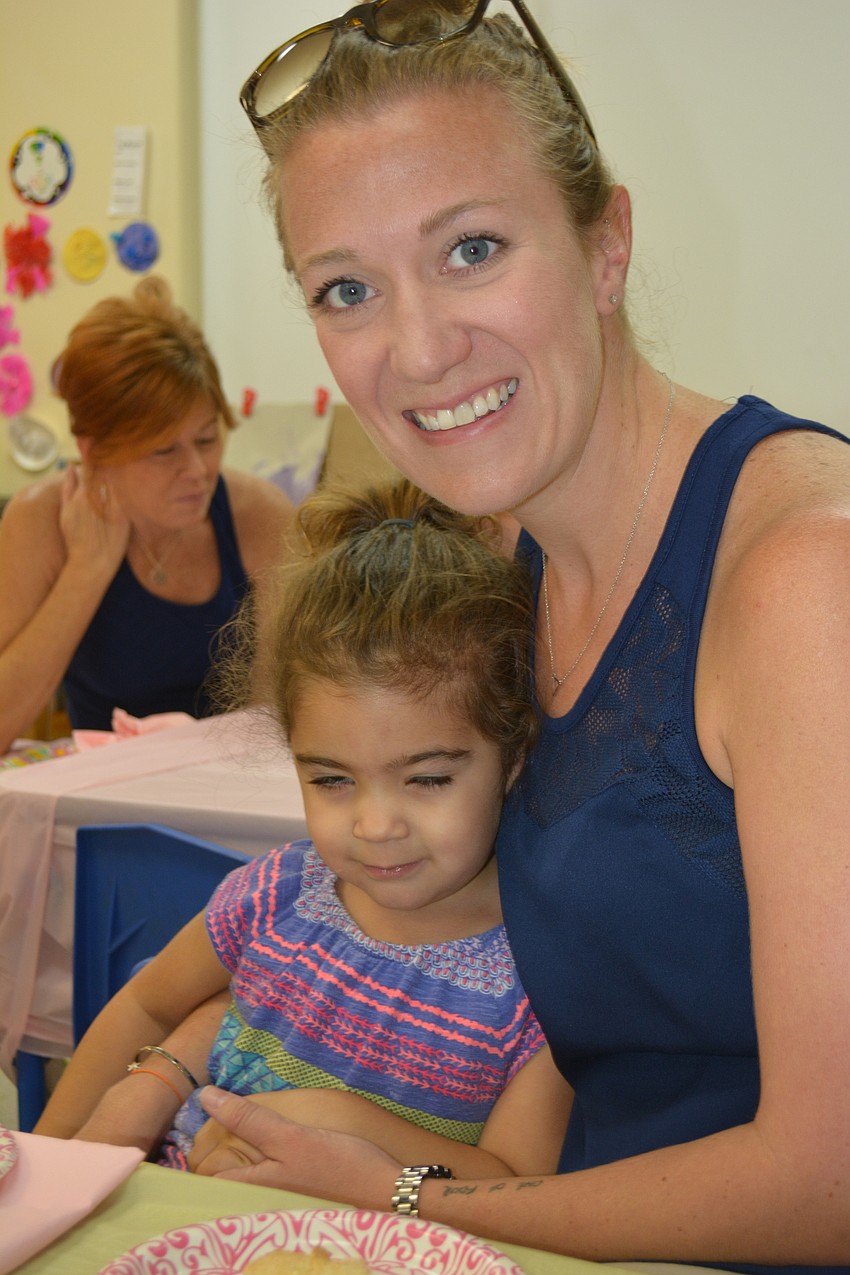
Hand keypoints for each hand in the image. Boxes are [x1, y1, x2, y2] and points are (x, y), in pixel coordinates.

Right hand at [59, 464, 130, 577]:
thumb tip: (71, 467)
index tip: (102, 456)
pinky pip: (131, 496)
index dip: (98, 459)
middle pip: (109, 472)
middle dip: (113, 466)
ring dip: (124, 477)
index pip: (93, 466)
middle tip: (118, 463)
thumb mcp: (65, 512)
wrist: (92, 562)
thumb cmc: (75, 539)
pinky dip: (132, 492)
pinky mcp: (127, 516)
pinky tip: (136, 490)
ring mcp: (115, 506)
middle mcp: (100, 497)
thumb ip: (68, 487)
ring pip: (121, 483)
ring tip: (128, 475)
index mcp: (83, 493)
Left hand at [198, 1087, 400, 1208]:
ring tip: (239, 1126)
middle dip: (214, 1152)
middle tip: (218, 1119)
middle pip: (219, 1178)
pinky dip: (257, 1161)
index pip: (202, 1178)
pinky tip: (267, 1144)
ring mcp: (274, 1201)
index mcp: (249, 1191)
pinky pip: (260, 1179)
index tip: (194, 1124)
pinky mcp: (291, 1195)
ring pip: (240, 1177)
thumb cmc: (339, 1165)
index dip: (194, 1151)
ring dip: (236, 1155)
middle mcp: (256, 1202)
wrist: (386, 1190)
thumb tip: (206, 1096)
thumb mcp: (290, 1137)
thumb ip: (248, 1120)